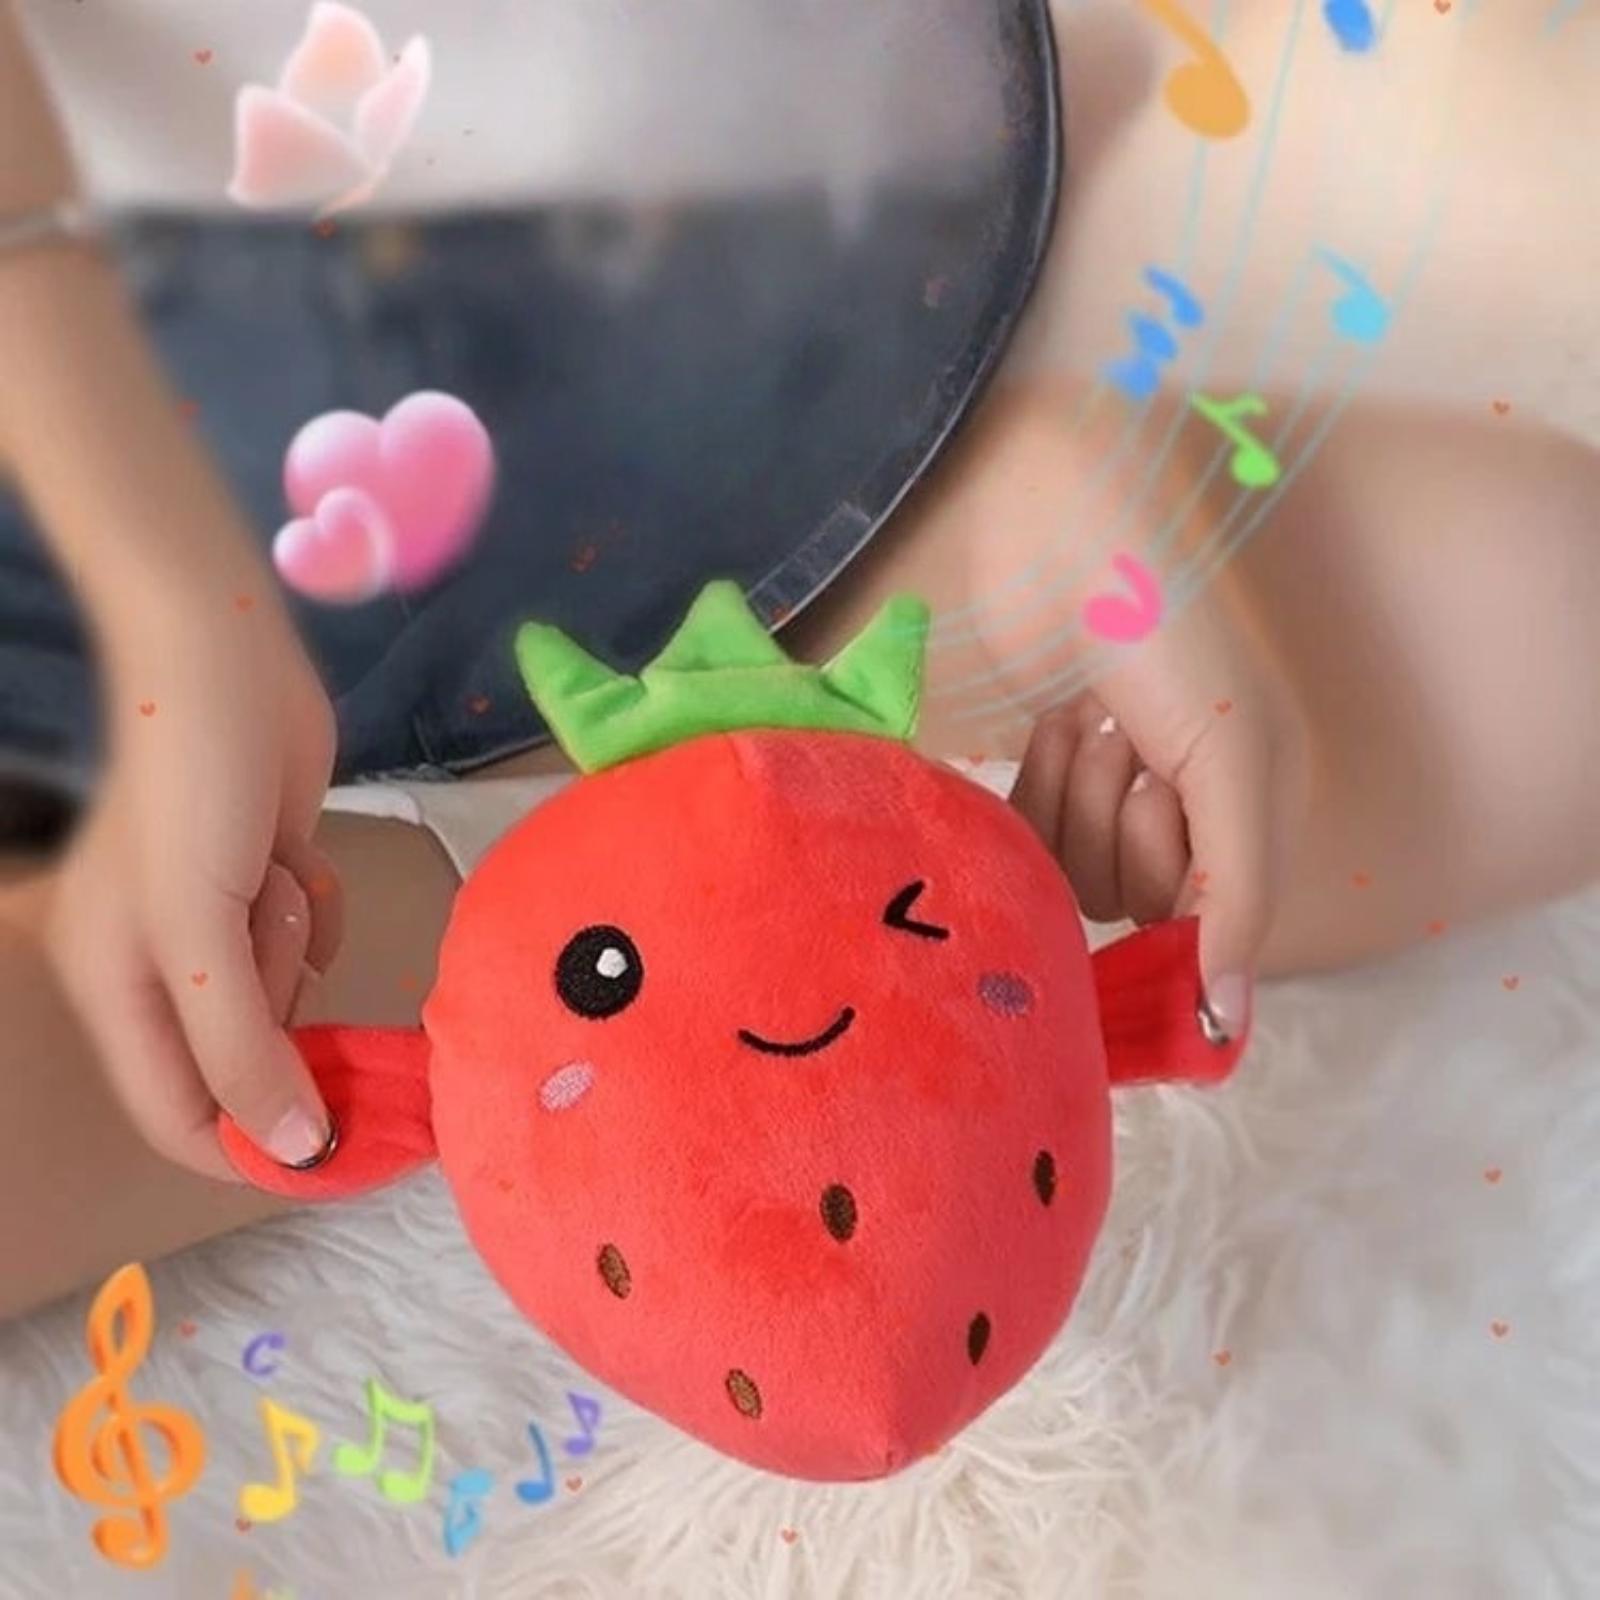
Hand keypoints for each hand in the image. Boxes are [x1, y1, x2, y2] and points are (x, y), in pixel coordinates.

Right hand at [48, 597, 344, 1179]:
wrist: (225, 663)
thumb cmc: (193, 796)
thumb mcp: (203, 935)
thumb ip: (245, 1051)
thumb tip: (293, 1153)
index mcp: (121, 991)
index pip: (183, 1115)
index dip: (252, 1149)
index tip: (338, 1160)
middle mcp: (169, 967)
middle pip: (249, 1051)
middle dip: (283, 1008)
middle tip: (279, 939)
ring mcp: (224, 922)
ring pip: (292, 989)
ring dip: (300, 939)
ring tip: (273, 870)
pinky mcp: (275, 880)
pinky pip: (318, 933)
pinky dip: (322, 902)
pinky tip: (298, 852)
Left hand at [1011, 583, 1310, 1037]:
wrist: (1065, 534)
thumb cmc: (1173, 634)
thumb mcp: (1235, 761)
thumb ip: (1239, 895)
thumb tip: (1228, 1023)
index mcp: (1250, 809)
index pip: (1202, 923)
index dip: (1173, 890)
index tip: (1161, 811)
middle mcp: (1182, 813)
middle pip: (1130, 901)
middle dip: (1122, 820)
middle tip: (1134, 738)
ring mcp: (1107, 795)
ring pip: (1071, 876)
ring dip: (1076, 794)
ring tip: (1095, 713)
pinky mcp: (1042, 775)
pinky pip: (1027, 841)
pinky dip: (1037, 783)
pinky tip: (1058, 715)